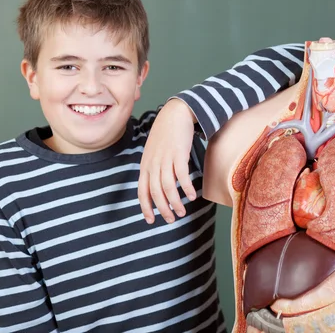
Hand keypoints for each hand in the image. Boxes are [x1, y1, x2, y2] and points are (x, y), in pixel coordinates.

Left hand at [138, 99, 198, 223]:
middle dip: (163, 209)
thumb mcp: (153, 153)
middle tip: (171, 219)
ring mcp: (165, 159)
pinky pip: (181, 175)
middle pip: (155, 192)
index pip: (142, 191)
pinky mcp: (178, 154)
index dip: (146, 207)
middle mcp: (153, 164)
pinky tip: (192, 196)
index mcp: (145, 166)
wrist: (174, 114)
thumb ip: (153, 169)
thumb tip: (159, 188)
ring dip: (175, 202)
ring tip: (182, 212)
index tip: (151, 220)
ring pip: (168, 186)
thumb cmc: (165, 136)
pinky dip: (186, 187)